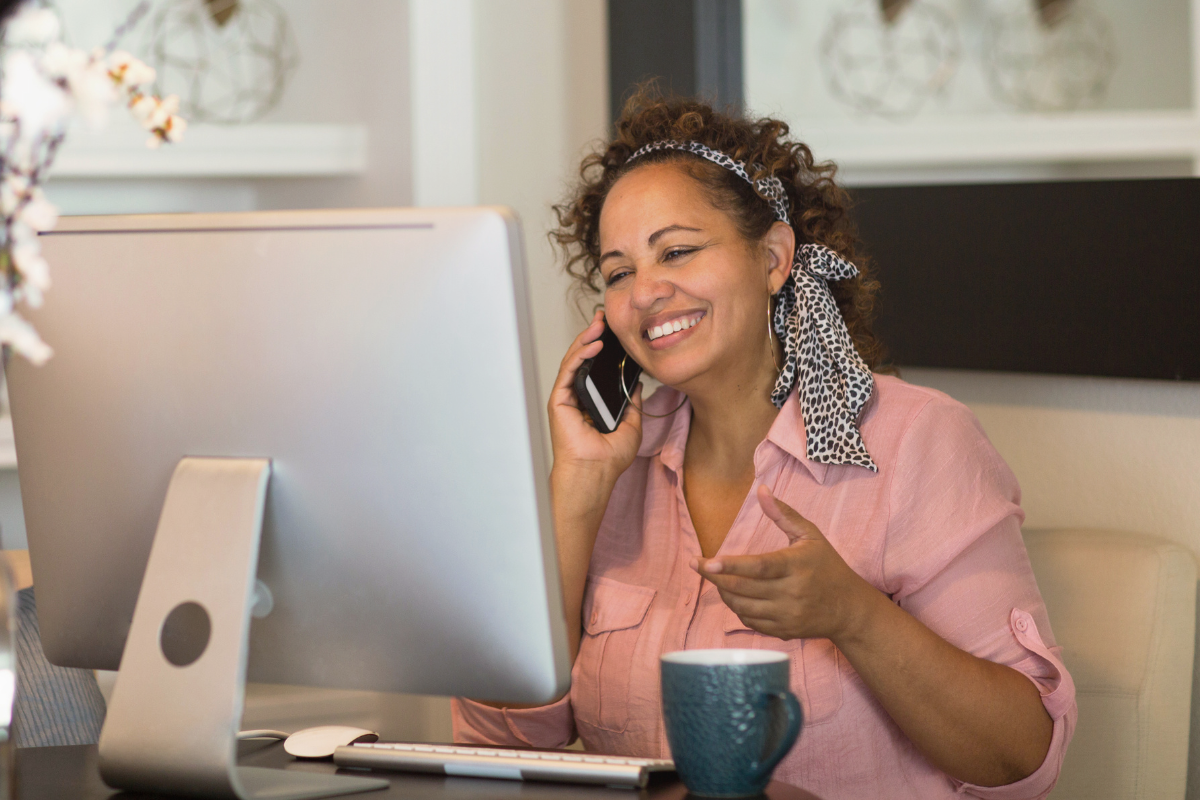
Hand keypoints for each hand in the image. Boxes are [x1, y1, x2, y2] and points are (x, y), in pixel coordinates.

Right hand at [548, 310, 642, 503]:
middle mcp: (577, 397)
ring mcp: (566, 397)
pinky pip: (569, 370)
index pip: (596, 367)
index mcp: (592, 401)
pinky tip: (594, 344)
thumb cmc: (608, 458)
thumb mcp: (632, 423)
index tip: (614, 330)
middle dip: (593, 335)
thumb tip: (637, 382)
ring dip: (586, 339)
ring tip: (600, 325)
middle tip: (605, 318)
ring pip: (574, 360)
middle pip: (583, 358)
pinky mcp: (558, 400)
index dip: (603, 347)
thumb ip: (632, 401)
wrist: (595, 473)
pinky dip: (580, 354)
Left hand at [691, 486, 880, 642]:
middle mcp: (791, 593)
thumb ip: (784, 513)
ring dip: (722, 591)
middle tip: (696, 565)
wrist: (849, 609)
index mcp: (796, 566)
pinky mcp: (784, 631)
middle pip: (743, 588)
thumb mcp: (811, 535)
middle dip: (714, 577)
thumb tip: (761, 489)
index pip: (759, 567)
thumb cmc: (828, 566)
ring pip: (742, 606)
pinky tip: (733, 594)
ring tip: (715, 577)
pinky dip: (736, 608)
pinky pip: (750, 621)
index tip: (707, 561)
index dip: (731, 565)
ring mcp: (787, 615)